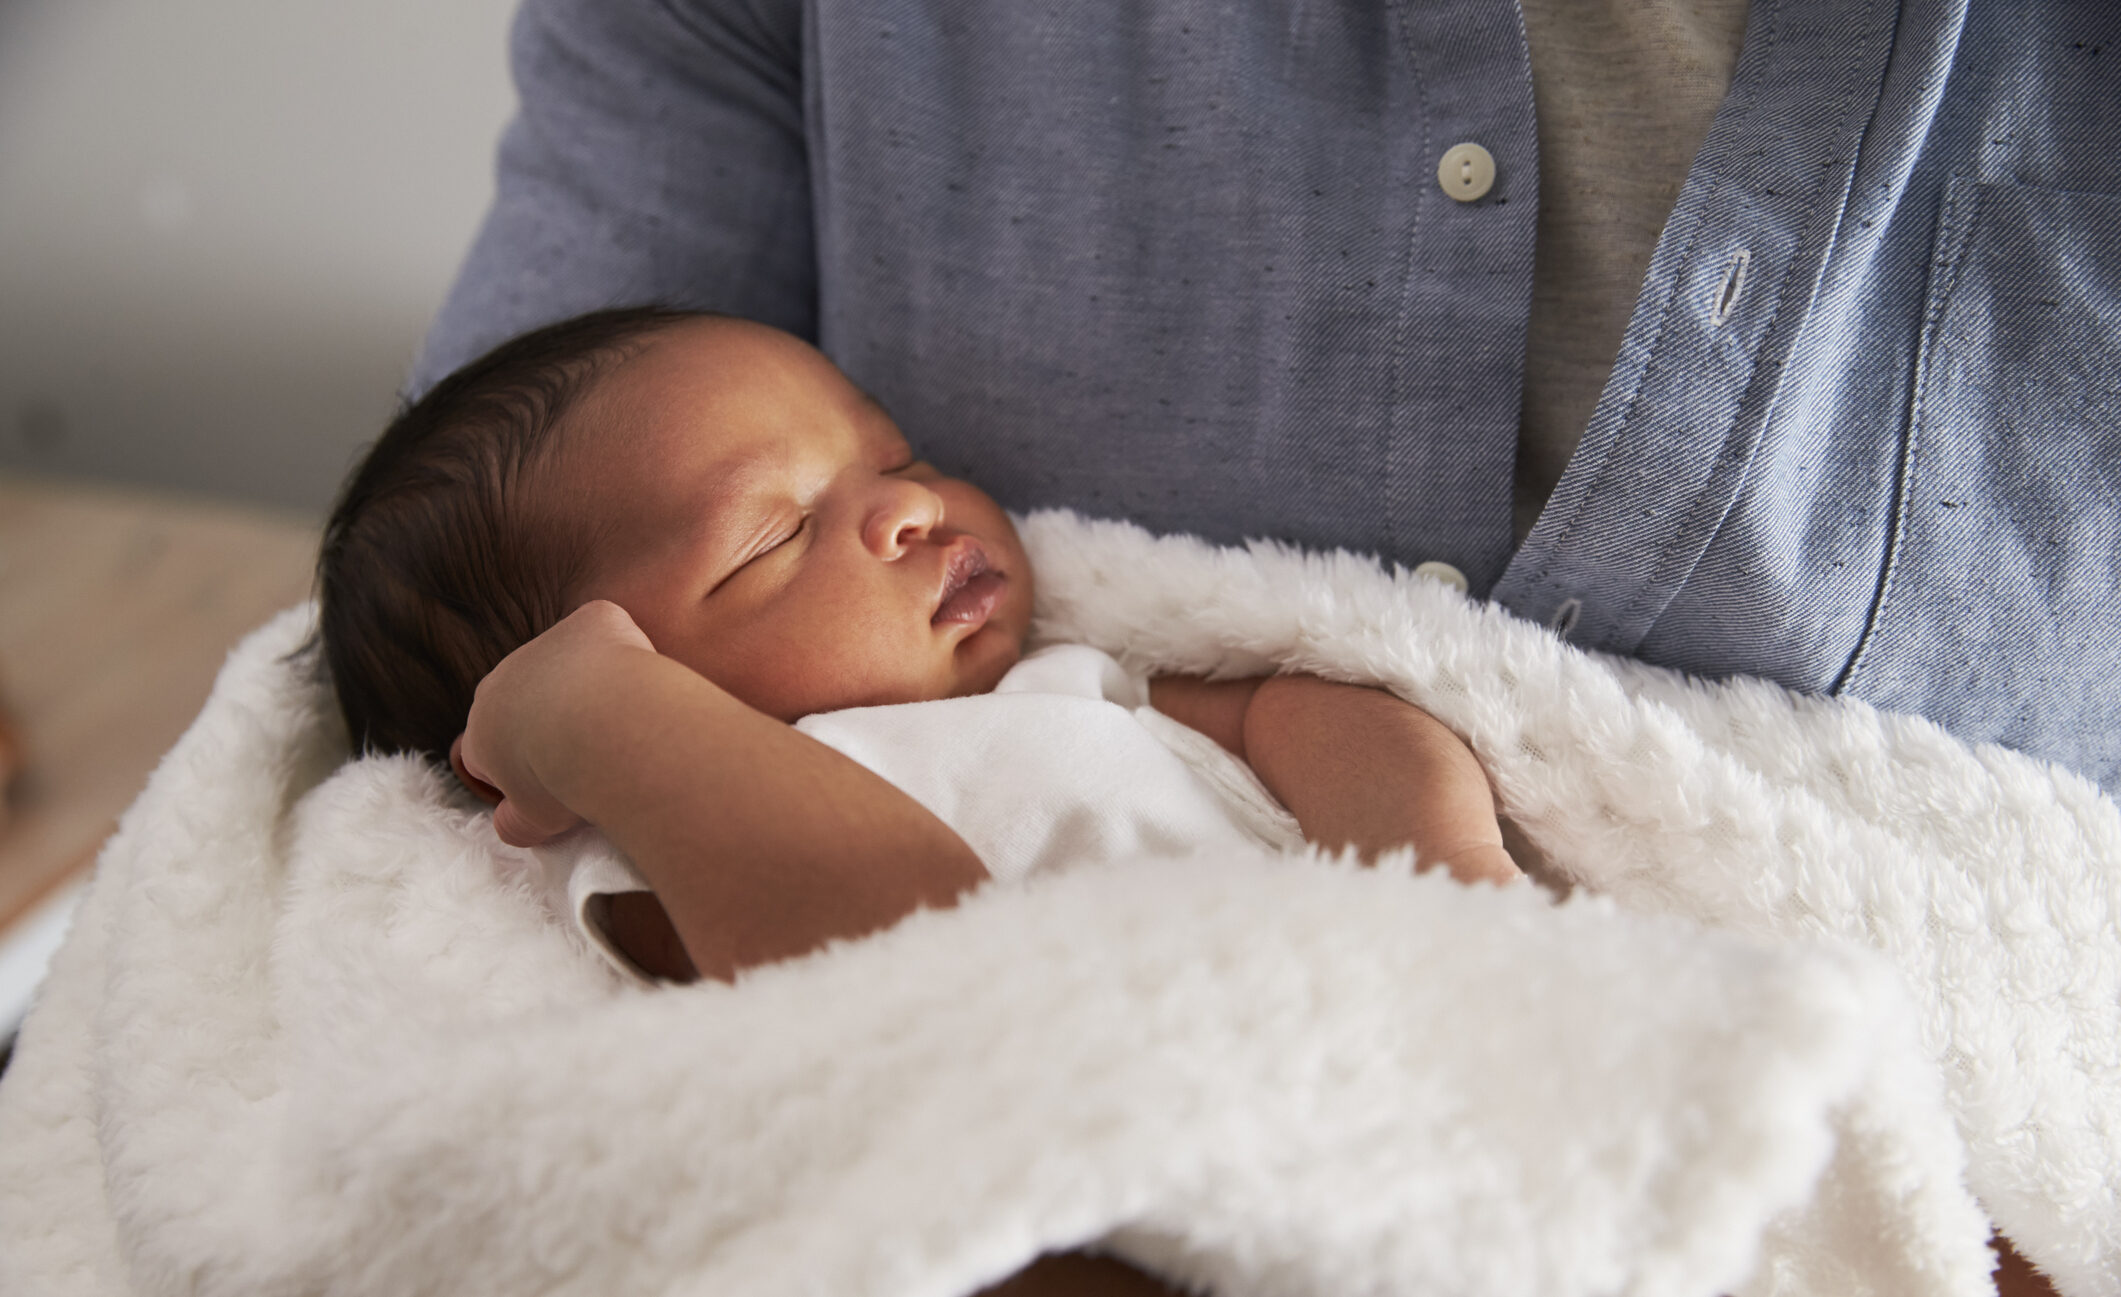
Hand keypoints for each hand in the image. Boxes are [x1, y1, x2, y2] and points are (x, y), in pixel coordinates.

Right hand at [451, 600, 658, 847]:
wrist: (609, 729)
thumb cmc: (568, 783)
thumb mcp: (533, 823)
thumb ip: (514, 823)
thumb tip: (508, 823)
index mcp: (483, 730)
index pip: (486, 746)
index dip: (519, 766)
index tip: (553, 780)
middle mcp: (503, 679)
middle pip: (524, 698)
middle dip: (551, 719)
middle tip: (592, 750)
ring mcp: (545, 643)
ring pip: (566, 662)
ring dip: (588, 684)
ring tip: (624, 718)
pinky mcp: (590, 619)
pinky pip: (605, 629)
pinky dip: (624, 649)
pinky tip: (643, 681)